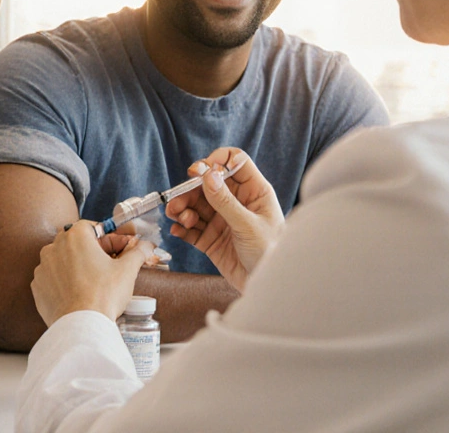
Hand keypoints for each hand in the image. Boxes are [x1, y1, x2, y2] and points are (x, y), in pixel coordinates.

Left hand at [31, 221, 153, 325]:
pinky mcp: (38, 286)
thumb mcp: (127, 271)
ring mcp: (43, 267)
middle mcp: (54, 247)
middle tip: (106, 266)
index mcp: (75, 236)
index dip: (107, 238)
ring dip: (75, 266)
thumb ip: (137, 252)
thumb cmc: (103, 295)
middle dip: (91, 251)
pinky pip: (52, 278)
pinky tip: (76, 293)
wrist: (82, 325)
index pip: (92, 228)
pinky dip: (62, 282)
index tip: (117, 250)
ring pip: (62, 259)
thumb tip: (147, 246)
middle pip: (75, 242)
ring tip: (92, 282)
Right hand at [165, 148, 283, 291]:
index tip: (200, 171)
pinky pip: (191, 228)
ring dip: (182, 208)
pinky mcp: (211, 239)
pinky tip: (177, 230)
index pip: (235, 163)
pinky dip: (181, 227)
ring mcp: (222, 220)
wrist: (269, 287)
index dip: (217, 161)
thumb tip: (207, 175)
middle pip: (208, 184)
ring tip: (177, 216)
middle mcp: (237, 202)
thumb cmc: (271, 253)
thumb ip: (225, 201)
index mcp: (254, 192)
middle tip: (177, 199)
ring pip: (196, 206)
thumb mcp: (248, 225)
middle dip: (190, 190)